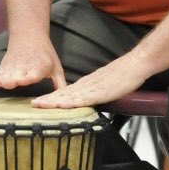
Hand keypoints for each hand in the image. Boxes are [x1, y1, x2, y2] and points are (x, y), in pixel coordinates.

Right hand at [0, 35, 66, 91]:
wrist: (29, 36)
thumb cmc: (45, 54)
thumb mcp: (56, 67)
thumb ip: (60, 84)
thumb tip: (66, 99)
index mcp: (40, 68)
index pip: (33, 74)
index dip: (28, 78)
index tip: (23, 81)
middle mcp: (25, 68)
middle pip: (17, 76)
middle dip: (13, 80)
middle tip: (11, 83)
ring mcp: (13, 67)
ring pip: (6, 75)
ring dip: (3, 80)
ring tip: (1, 83)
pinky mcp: (4, 66)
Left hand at [31, 55, 148, 110]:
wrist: (136, 64)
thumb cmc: (124, 75)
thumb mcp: (105, 84)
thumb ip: (95, 92)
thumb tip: (87, 100)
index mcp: (88, 83)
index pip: (66, 92)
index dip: (52, 97)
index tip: (39, 102)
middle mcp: (87, 85)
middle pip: (64, 93)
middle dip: (48, 99)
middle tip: (33, 104)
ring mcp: (94, 88)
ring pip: (71, 96)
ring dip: (55, 101)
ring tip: (41, 105)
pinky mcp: (102, 91)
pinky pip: (85, 98)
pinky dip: (73, 102)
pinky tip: (63, 104)